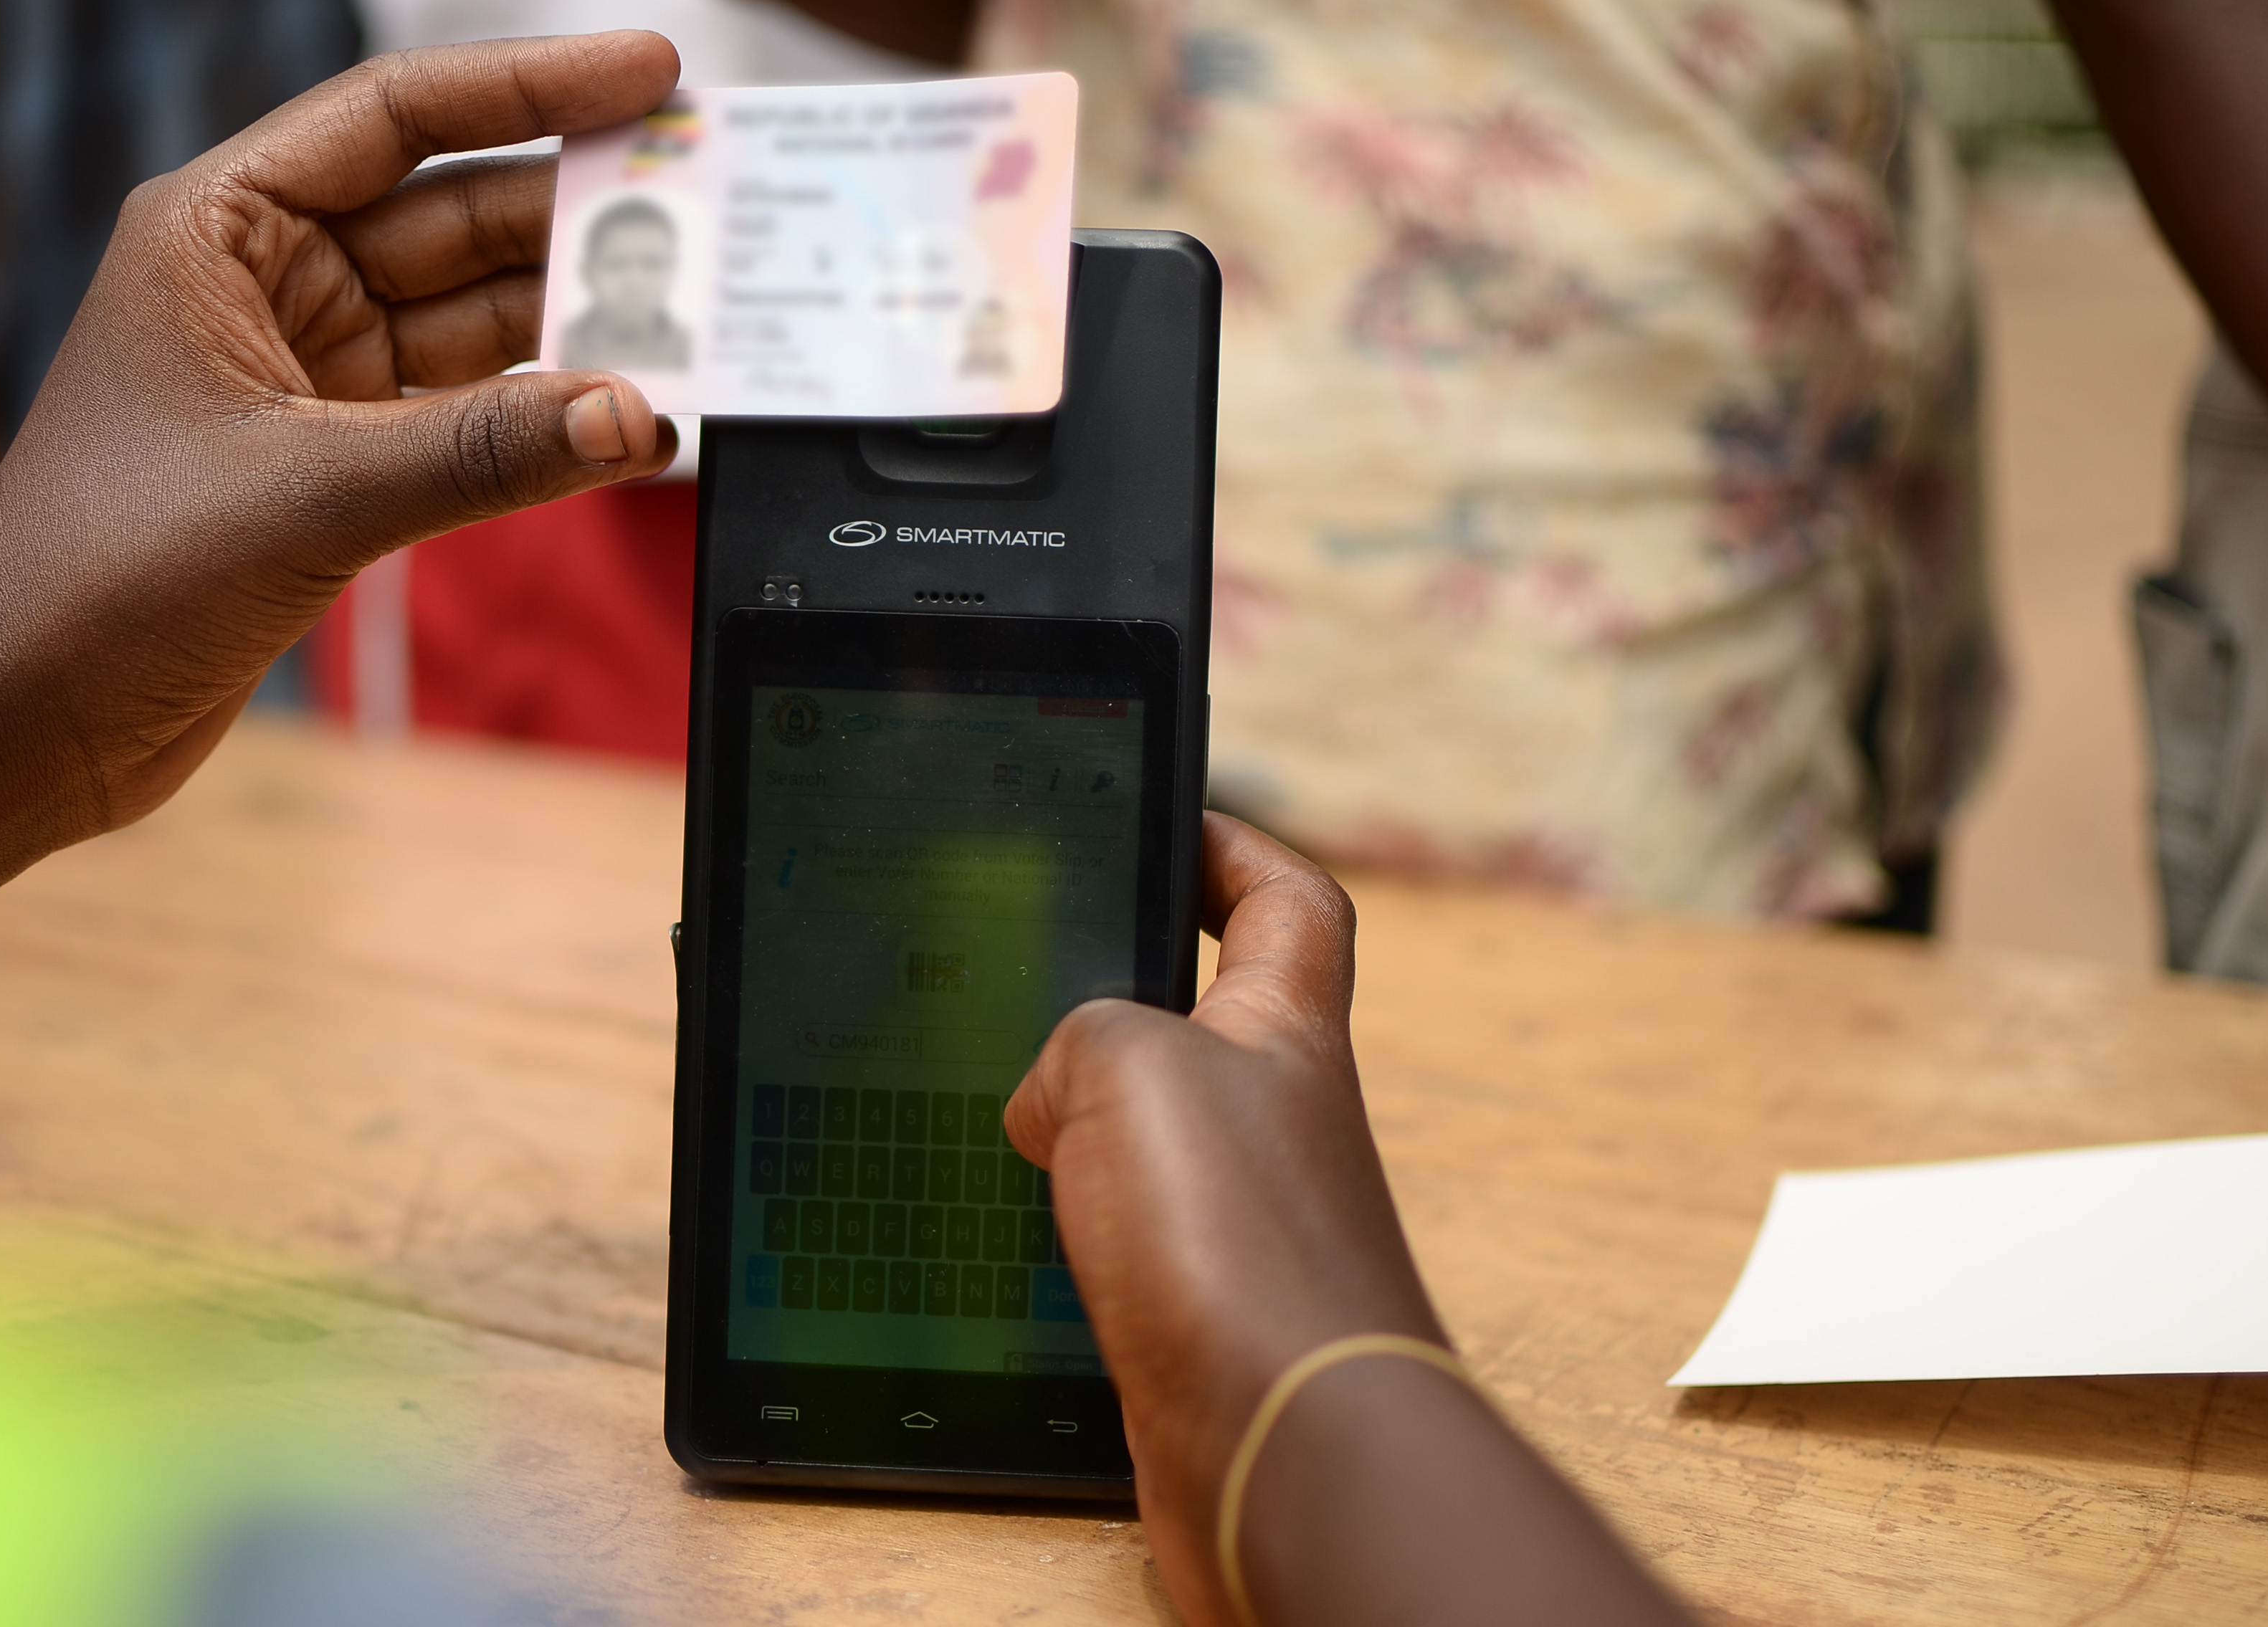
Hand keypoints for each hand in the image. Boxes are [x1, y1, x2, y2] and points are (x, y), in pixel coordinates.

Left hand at [0, 31, 684, 837]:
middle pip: (457, 216)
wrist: (20, 721)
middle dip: (582, 214)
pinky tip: (626, 422)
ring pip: (477, 319)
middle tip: (712, 209)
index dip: (533, 84)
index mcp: (218, 229)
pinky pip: (469, 415)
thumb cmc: (101, 580)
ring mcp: (304, 375)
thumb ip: (480, 452)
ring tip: (699, 319)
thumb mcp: (305, 497)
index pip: (397, 114)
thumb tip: (634, 416)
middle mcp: (264, 282)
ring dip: (580, 325)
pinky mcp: (333, 463)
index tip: (651, 75)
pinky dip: (544, 419)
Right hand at [1008, 817, 1686, 1626]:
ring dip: (1073, 1123)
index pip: (1287, 901)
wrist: (1286, 1450)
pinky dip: (1061, 1232)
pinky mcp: (1197, 1317)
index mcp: (1283, 1027)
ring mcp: (1240, 1222)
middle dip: (1113, 991)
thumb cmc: (1236, 1241)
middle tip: (1018, 975)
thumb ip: (1077, 1038)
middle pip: (1206, 1017)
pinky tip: (1001, 1240)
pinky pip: (1117, 1242)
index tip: (1161, 817)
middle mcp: (1274, 1118)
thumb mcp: (1127, 1064)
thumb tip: (1048, 1100)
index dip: (1231, 846)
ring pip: (1147, 1137)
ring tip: (980, 1110)